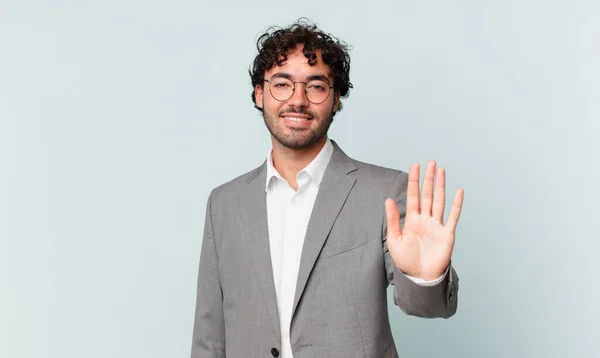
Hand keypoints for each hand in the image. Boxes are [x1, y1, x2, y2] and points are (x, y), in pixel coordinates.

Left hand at [385, 161, 463, 280]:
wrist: (419, 277)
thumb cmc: (406, 260)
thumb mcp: (394, 240)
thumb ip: (393, 220)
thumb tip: (387, 200)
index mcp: (412, 220)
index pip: (413, 196)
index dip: (414, 181)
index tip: (415, 166)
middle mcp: (425, 219)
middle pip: (428, 195)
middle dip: (429, 179)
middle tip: (431, 163)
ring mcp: (437, 225)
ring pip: (439, 201)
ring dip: (440, 186)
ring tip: (441, 171)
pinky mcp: (447, 234)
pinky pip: (453, 217)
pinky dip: (456, 204)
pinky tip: (458, 191)